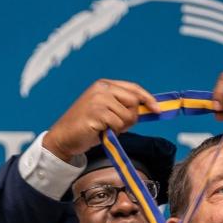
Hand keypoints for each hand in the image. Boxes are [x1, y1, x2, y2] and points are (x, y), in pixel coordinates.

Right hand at [43, 79, 159, 160]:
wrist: (64, 137)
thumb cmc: (87, 127)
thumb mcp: (107, 112)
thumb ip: (124, 108)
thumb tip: (147, 110)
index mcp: (104, 85)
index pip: (133, 88)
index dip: (148, 99)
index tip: (158, 110)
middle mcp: (102, 89)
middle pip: (134, 102)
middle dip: (131, 117)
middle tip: (117, 126)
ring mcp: (98, 100)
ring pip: (127, 116)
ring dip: (120, 127)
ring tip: (105, 128)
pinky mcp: (96, 113)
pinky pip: (117, 124)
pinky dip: (112, 132)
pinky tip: (100, 131)